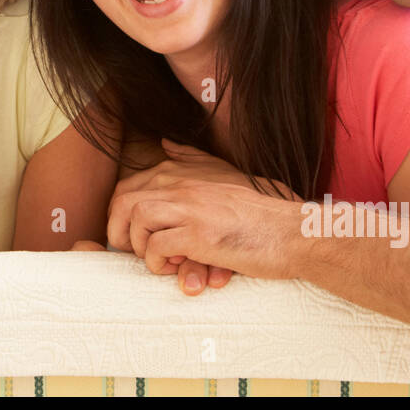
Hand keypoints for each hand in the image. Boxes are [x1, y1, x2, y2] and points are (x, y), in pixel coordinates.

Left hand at [113, 140, 260, 293]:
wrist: (290, 231)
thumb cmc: (255, 211)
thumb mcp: (221, 173)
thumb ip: (191, 157)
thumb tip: (166, 142)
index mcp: (181, 172)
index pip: (126, 187)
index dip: (120, 216)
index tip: (134, 236)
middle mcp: (181, 184)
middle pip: (122, 201)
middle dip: (119, 231)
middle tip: (136, 252)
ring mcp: (189, 207)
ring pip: (136, 219)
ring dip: (139, 245)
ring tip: (157, 259)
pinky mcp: (198, 234)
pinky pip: (157, 247)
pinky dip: (158, 262)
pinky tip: (176, 267)